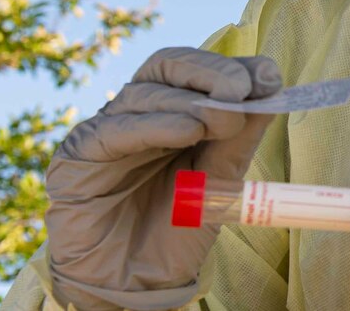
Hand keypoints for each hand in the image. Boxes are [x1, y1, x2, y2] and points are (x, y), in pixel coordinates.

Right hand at [45, 48, 280, 310]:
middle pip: (168, 65)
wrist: (131, 284)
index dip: (233, 66)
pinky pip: (116, 128)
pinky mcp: (79, 153)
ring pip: (145, 94)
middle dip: (211, 71)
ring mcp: (107, 127)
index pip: (198, 70)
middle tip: (243, 89)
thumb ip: (239, 139)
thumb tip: (270, 94)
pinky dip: (156, 125)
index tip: (269, 76)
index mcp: (172, 110)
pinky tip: (187, 130)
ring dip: (190, 101)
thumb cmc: (174, 230)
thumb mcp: (219, 181)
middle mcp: (139, 112)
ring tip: (224, 119)